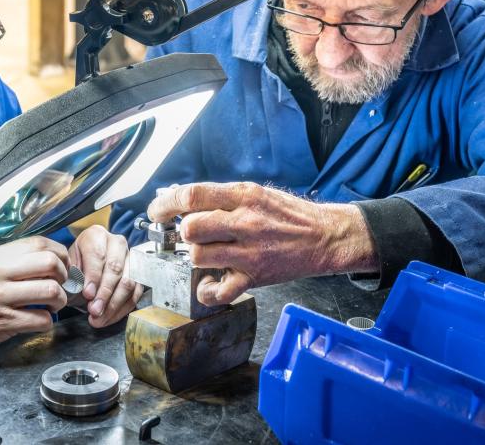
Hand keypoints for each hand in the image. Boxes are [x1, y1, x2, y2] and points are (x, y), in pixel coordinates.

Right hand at [0, 236, 69, 365]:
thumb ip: (13, 260)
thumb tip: (49, 257)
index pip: (40, 242)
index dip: (60, 254)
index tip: (62, 266)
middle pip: (50, 263)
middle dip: (65, 276)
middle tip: (60, 286)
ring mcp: (1, 298)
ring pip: (51, 292)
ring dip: (60, 301)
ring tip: (52, 306)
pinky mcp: (2, 323)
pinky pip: (41, 320)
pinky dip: (47, 322)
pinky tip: (39, 321)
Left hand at [69, 225, 143, 327]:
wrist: (86, 266)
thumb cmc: (77, 265)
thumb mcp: (69, 265)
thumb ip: (74, 275)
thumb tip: (84, 290)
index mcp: (96, 235)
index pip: (98, 255)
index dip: (93, 276)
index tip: (87, 294)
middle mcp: (116, 243)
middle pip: (116, 269)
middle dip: (104, 293)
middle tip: (94, 310)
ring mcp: (130, 258)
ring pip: (128, 282)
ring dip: (114, 304)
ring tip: (99, 317)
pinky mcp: (138, 274)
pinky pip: (135, 293)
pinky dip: (122, 309)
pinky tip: (109, 317)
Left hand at [148, 182, 377, 305]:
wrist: (326, 237)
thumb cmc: (289, 215)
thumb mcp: (256, 193)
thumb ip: (222, 197)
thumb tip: (182, 200)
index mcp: (243, 196)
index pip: (192, 196)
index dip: (166, 204)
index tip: (157, 211)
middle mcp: (245, 222)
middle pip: (191, 228)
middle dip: (183, 232)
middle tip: (188, 235)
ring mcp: (249, 252)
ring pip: (199, 256)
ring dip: (194, 257)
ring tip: (204, 254)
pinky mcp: (254, 277)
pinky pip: (218, 291)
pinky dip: (207, 291)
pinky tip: (209, 283)